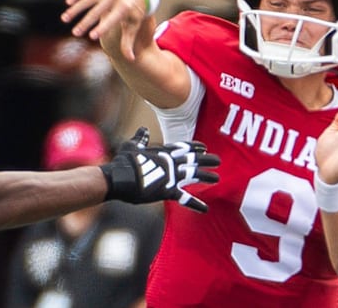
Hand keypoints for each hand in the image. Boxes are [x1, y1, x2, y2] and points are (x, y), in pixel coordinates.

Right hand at [61, 0, 149, 60]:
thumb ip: (129, 42)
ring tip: (65, 19)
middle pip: (98, 10)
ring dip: (76, 9)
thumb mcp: (133, 26)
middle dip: (85, 22)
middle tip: (75, 33)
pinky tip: (68, 3)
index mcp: (125, 7)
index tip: (91, 37)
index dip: (102, 28)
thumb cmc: (134, 12)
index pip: (113, 19)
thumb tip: (131, 59)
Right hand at [100, 127, 219, 212]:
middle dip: (206, 160)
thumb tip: (142, 129)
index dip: (194, 146)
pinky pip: (185, 198)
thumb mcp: (131, 146)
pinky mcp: (168, 191)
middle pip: (193, 159)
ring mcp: (171, 176)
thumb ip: (140, 138)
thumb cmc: (123, 161)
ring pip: (193, 175)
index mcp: (162, 151)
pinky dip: (195, 203)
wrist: (119, 177)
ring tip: (217, 178)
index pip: (183, 147)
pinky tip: (206, 208)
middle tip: (218, 160)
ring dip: (206, 176)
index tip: (204, 146)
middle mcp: (170, 162)